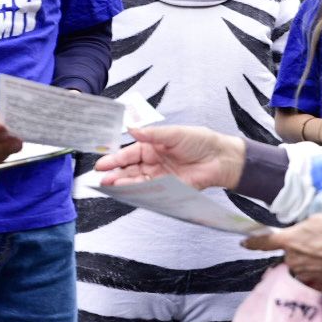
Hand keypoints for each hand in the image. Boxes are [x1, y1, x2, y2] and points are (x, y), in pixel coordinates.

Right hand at [95, 125, 244, 190]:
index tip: (101, 164)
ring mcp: (160, 177)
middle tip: (102, 179)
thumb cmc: (199, 141)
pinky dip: (139, 193)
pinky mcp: (169, 189)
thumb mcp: (174, 133)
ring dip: (124, 185)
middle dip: (115, 175)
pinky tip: (129, 192)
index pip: (129, 154)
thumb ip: (152, 134)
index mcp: (152, 147)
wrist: (220, 158)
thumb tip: (131, 129)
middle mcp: (153, 163)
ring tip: (110, 186)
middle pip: (130, 170)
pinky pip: (151, 192)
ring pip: (137, 182)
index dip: (115, 159)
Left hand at [244, 214, 321, 295]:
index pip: (264, 242)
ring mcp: (305, 277)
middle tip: (320, 247)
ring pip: (303, 270)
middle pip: (290, 257)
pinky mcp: (317, 288)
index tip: (244, 243)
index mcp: (290, 242)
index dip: (253, 242)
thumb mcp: (318, 220)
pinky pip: (315, 281)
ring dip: (312, 265)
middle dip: (301, 253)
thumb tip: (301, 234)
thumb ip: (302, 228)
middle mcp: (293, 261)